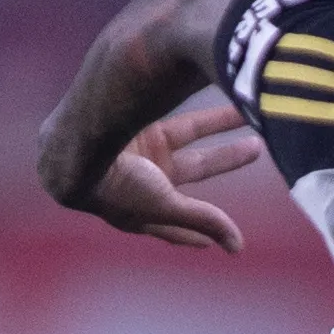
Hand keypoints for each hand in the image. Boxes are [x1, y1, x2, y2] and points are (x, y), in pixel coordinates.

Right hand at [83, 99, 261, 252]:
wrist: (73, 145)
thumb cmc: (115, 186)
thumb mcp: (163, 205)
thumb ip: (202, 219)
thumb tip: (237, 247)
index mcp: (148, 208)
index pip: (186, 222)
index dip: (206, 228)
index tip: (230, 239)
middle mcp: (148, 177)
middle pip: (200, 166)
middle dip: (229, 157)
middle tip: (259, 146)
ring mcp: (142, 147)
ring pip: (191, 131)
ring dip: (219, 121)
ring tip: (249, 109)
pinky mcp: (137, 120)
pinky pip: (176, 108)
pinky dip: (198, 104)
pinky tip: (210, 86)